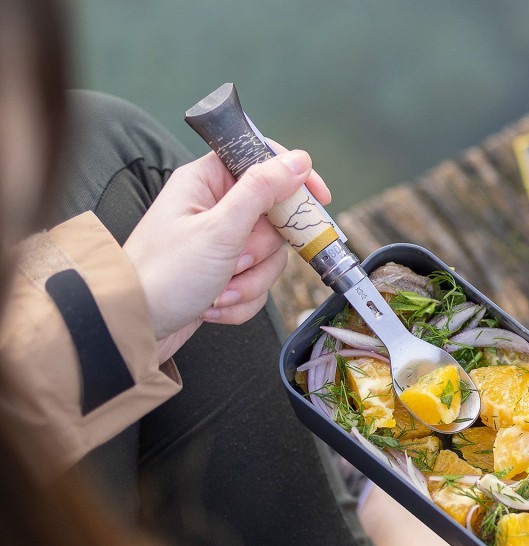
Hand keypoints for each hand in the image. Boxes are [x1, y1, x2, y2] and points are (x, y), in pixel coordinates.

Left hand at [123, 148, 330, 362]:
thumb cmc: (165, 275)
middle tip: (236, 259)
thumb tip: (298, 161)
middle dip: (260, 251)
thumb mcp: (219, 230)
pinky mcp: (223, 274)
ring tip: (219, 290)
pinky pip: (256, 283)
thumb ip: (262, 190)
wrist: (136, 327)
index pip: (262, 161)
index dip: (293, 178)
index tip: (319, 198)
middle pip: (273, 219)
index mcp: (207, 182)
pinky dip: (240, 299)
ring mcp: (220, 243)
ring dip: (249, 281)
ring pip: (268, 256)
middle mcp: (215, 208)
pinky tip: (214, 306)